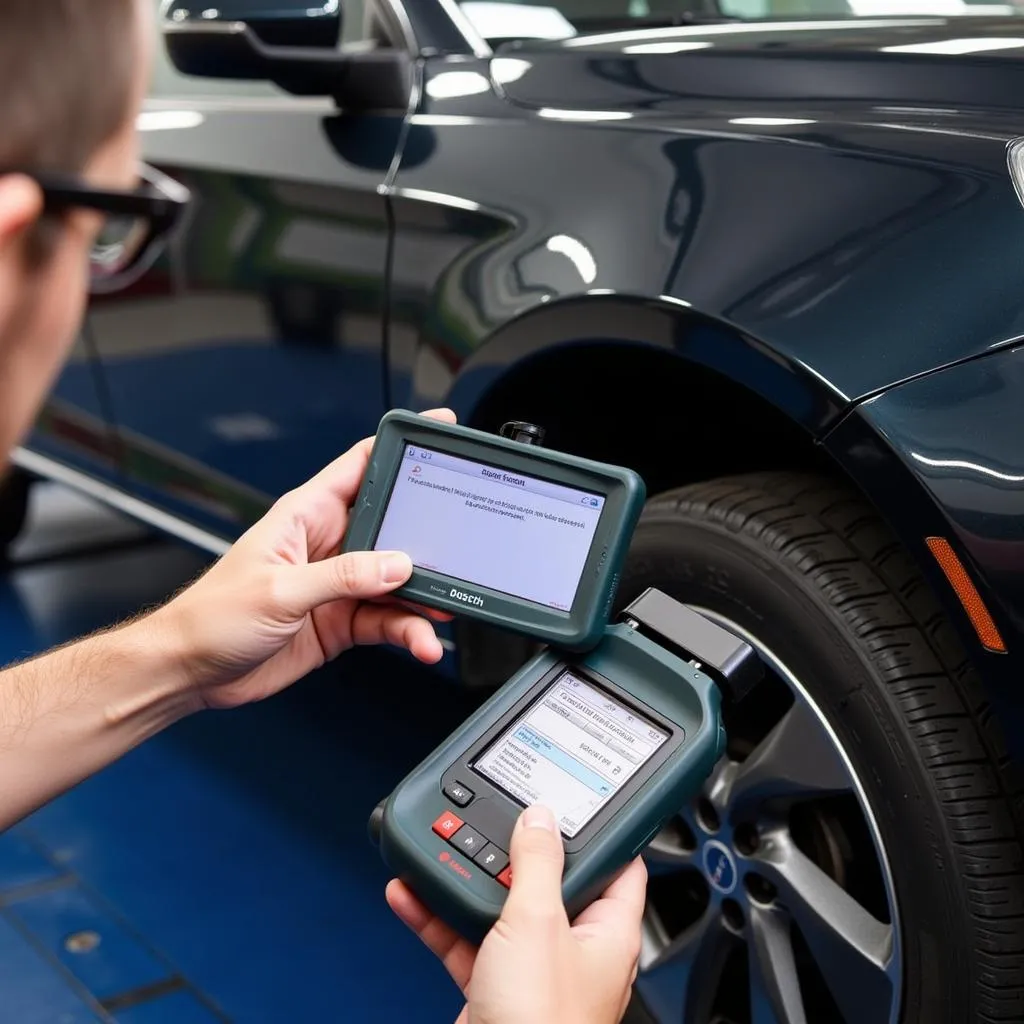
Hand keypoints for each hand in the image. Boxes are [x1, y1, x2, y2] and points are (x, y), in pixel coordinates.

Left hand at [152, 408, 456, 708]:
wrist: (191, 672)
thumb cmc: (211, 617)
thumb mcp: (279, 591)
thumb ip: (342, 576)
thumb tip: (395, 564)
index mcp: (306, 515)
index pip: (361, 464)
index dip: (399, 445)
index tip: (438, 429)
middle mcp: (328, 544)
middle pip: (394, 526)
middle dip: (428, 538)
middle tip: (458, 551)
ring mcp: (338, 583)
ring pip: (397, 580)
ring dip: (422, 598)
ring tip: (440, 616)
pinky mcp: (342, 619)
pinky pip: (388, 618)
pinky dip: (409, 629)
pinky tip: (420, 640)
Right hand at [387, 805, 646, 1023]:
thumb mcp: (537, 924)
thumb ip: (537, 864)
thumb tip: (540, 818)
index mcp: (608, 930)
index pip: (617, 864)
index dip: (599, 829)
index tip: (575, 799)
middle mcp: (574, 947)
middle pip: (546, 880)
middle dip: (512, 850)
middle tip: (489, 818)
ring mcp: (532, 968)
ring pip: (499, 907)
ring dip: (467, 879)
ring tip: (440, 846)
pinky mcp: (494, 987)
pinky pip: (465, 938)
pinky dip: (439, 915)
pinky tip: (413, 892)